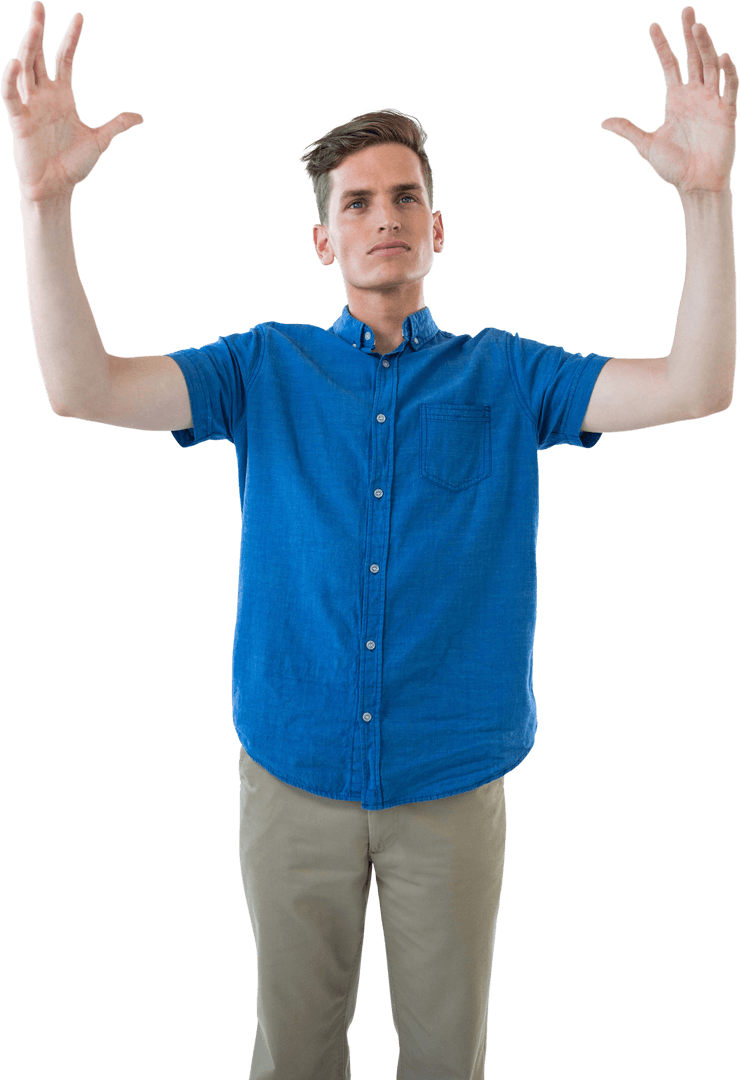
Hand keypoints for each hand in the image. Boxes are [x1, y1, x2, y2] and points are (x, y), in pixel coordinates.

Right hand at [1, 1, 143, 203]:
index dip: (71, 37)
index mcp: (63, 96)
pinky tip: (16, 64)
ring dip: (27, 45)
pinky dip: (11, 80)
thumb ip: (117, 125)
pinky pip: (12, 96)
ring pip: (25, 68)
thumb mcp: (100, 141)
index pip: (65, 58)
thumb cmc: (73, 166)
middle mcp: (45, 96)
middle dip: (39, 29)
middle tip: (39, 4)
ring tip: (33, 24)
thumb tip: (139, 118)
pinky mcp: (20, 120)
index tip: (79, 16)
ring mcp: (31, 106)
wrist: (56, 189)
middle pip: (39, 54)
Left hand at [600, 6, 737, 194]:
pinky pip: (730, 87)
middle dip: (689, 34)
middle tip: (686, 10)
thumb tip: (603, 122)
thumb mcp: (646, 146)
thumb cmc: (672, 168)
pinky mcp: (726, 112)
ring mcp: (711, 101)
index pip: (669, 65)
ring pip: (710, 65)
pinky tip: (722, 57)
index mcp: (675, 100)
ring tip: (698, 26)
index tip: (652, 25)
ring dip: (705, 46)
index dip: (661, 46)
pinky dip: (728, 72)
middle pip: (693, 57)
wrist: (695, 185)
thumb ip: (628, 130)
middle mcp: (694, 95)